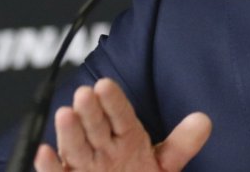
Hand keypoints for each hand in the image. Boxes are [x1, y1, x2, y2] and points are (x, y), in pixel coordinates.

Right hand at [34, 78, 211, 171]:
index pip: (121, 115)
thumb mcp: (164, 163)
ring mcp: (84, 165)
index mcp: (126, 136)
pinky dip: (49, 164)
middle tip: (85, 93)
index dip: (113, 101)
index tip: (106, 85)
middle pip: (96, 127)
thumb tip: (204, 120)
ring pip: (75, 146)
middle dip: (90, 111)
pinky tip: (45, 152)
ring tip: (66, 114)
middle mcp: (102, 147)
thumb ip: (182, 144)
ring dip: (69, 131)